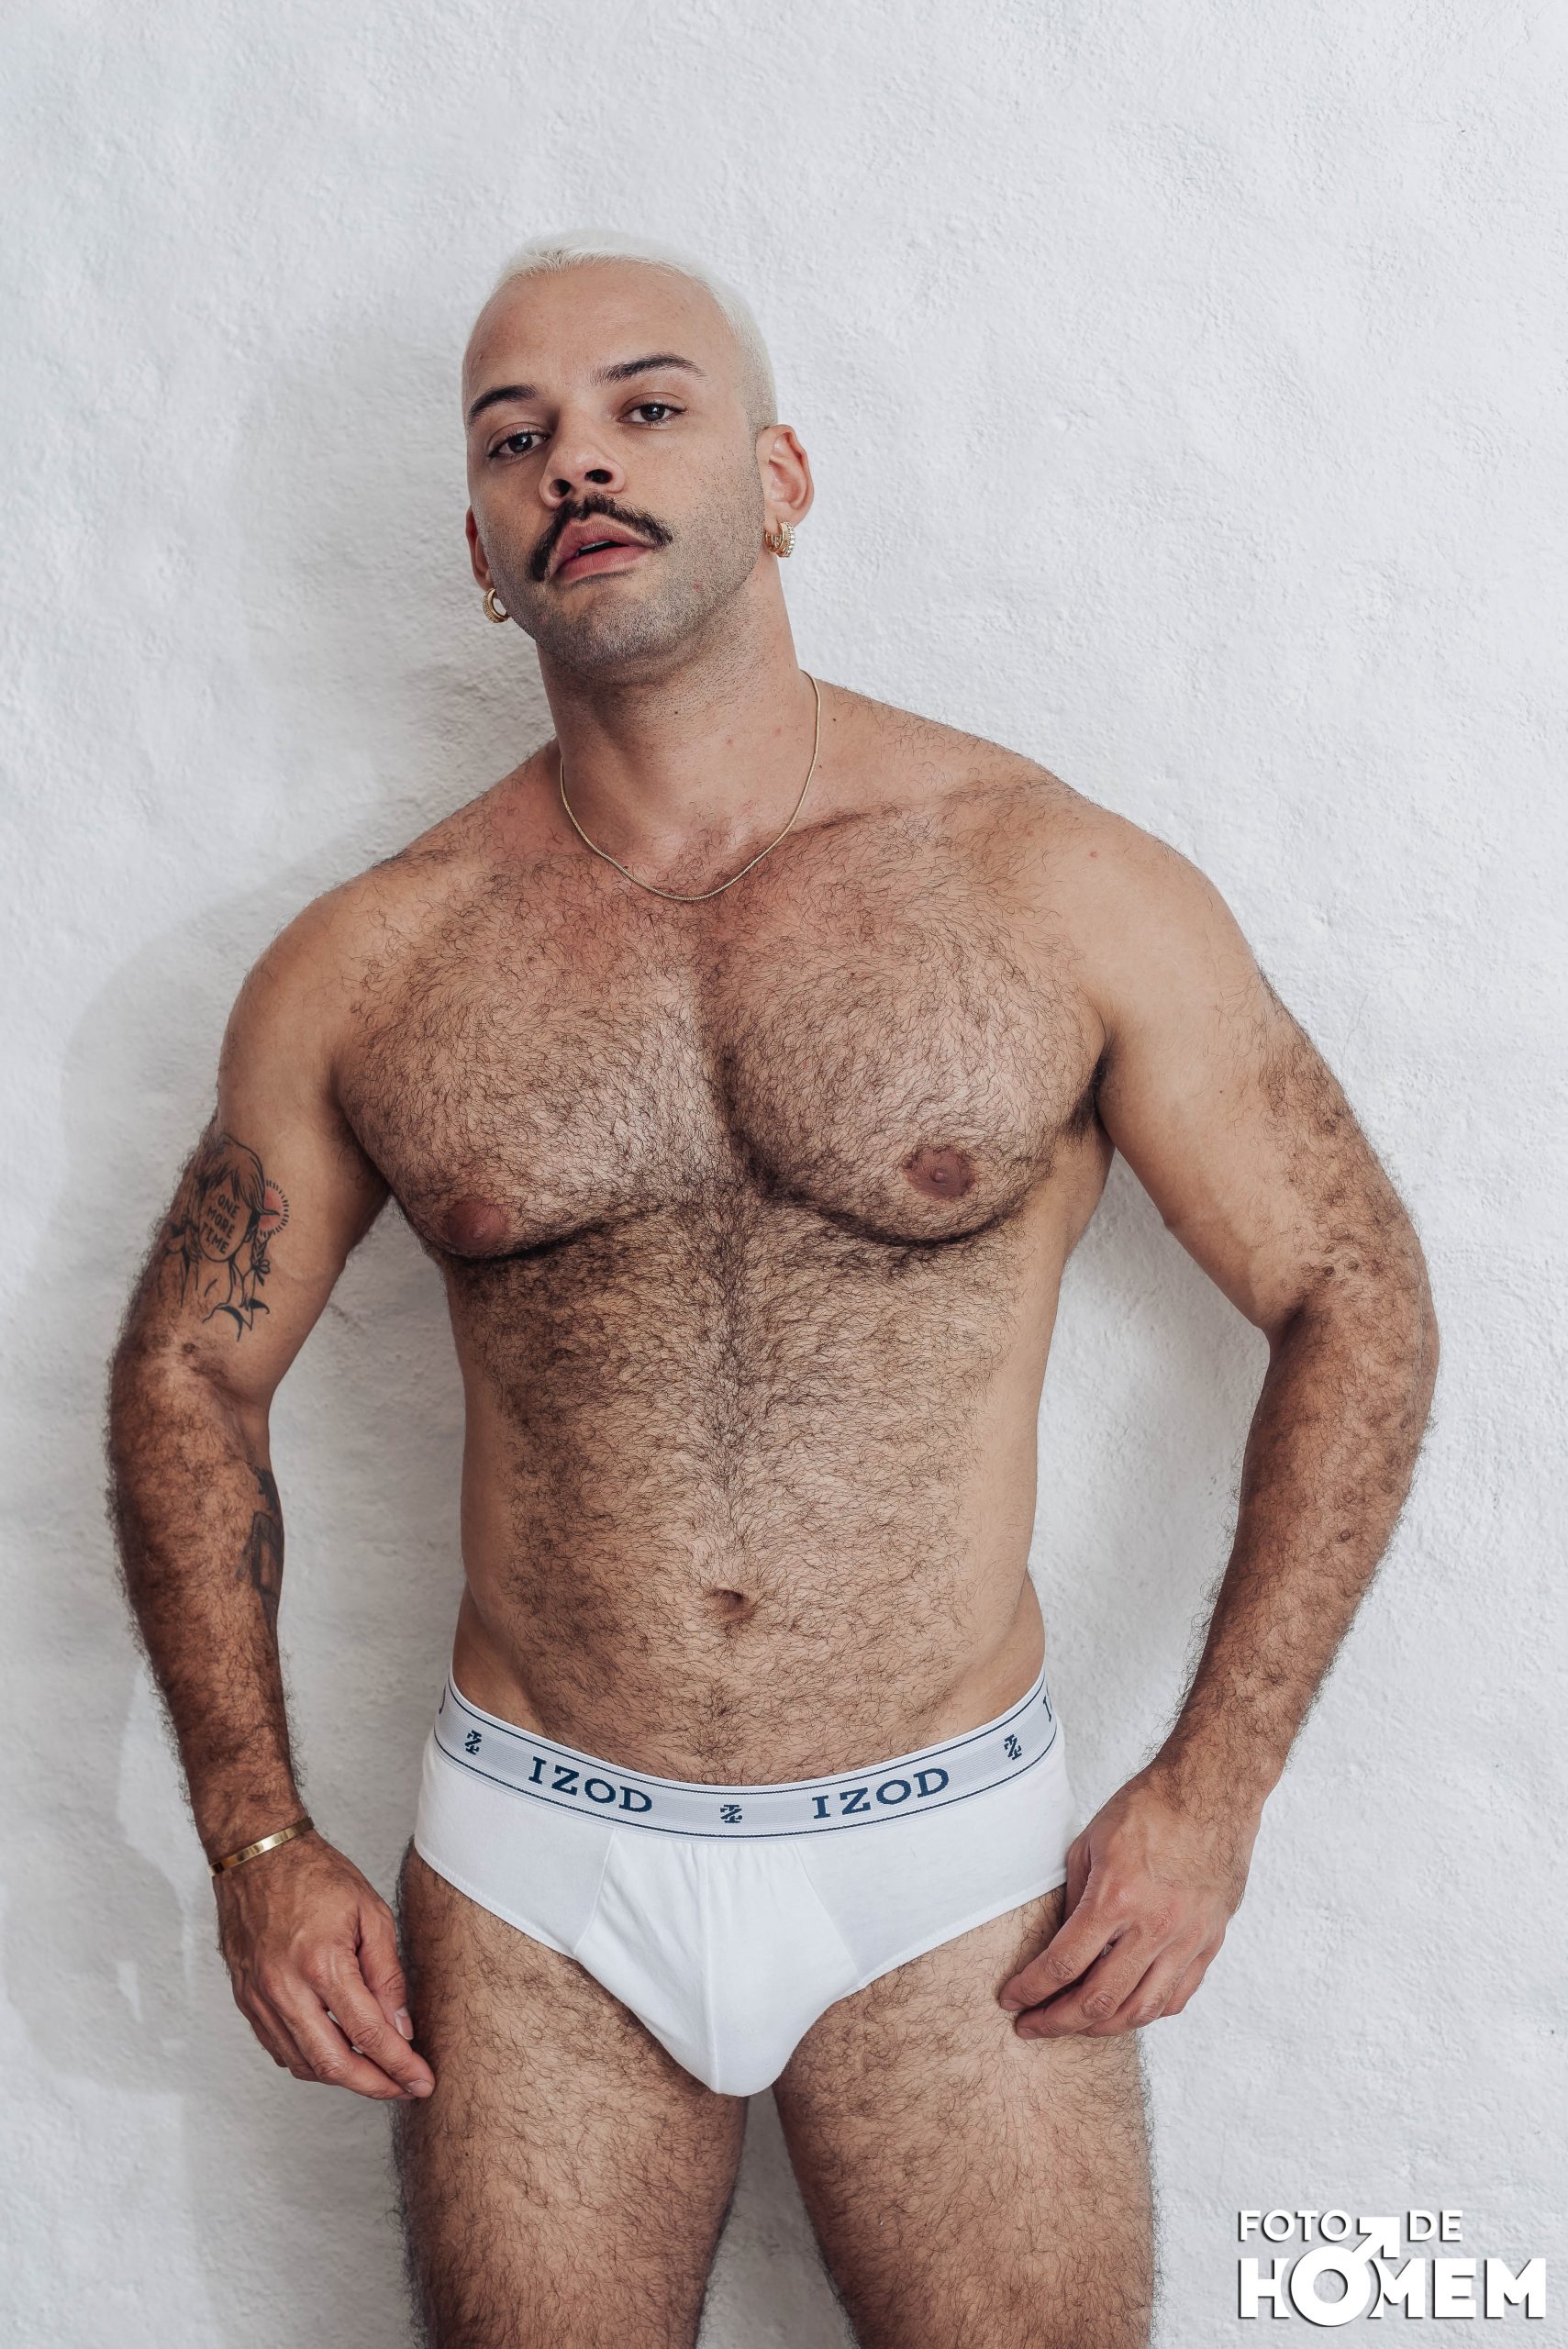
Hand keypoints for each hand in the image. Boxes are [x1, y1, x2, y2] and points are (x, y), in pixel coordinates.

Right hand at [214, 1830, 434, 2100]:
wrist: (257, 1856)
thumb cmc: (316, 1876)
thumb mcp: (370, 1913)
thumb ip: (387, 1974)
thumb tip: (401, 2028)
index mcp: (323, 1964)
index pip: (369, 2034)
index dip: (400, 2066)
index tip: (422, 2082)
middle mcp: (286, 1990)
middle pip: (333, 2064)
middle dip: (373, 2085)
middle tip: (402, 2088)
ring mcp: (260, 2000)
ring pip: (304, 2064)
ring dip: (342, 2077)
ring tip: (375, 2072)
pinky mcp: (246, 2002)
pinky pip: (280, 2050)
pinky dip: (310, 2061)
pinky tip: (335, 2054)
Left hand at [997, 1764, 1258, 2036]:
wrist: (1211, 1792)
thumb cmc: (1148, 1809)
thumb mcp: (1091, 1843)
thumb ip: (1073, 1900)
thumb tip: (1058, 1945)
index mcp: (1117, 1896)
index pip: (1064, 1963)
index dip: (1030, 1989)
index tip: (1010, 1999)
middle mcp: (1154, 1926)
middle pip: (1099, 2001)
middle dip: (1057, 2021)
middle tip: (1031, 2026)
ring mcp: (1187, 1940)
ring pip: (1140, 2011)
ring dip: (1100, 2028)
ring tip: (1072, 2025)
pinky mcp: (1209, 1943)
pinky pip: (1175, 1997)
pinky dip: (1144, 2012)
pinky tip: (1122, 2011)